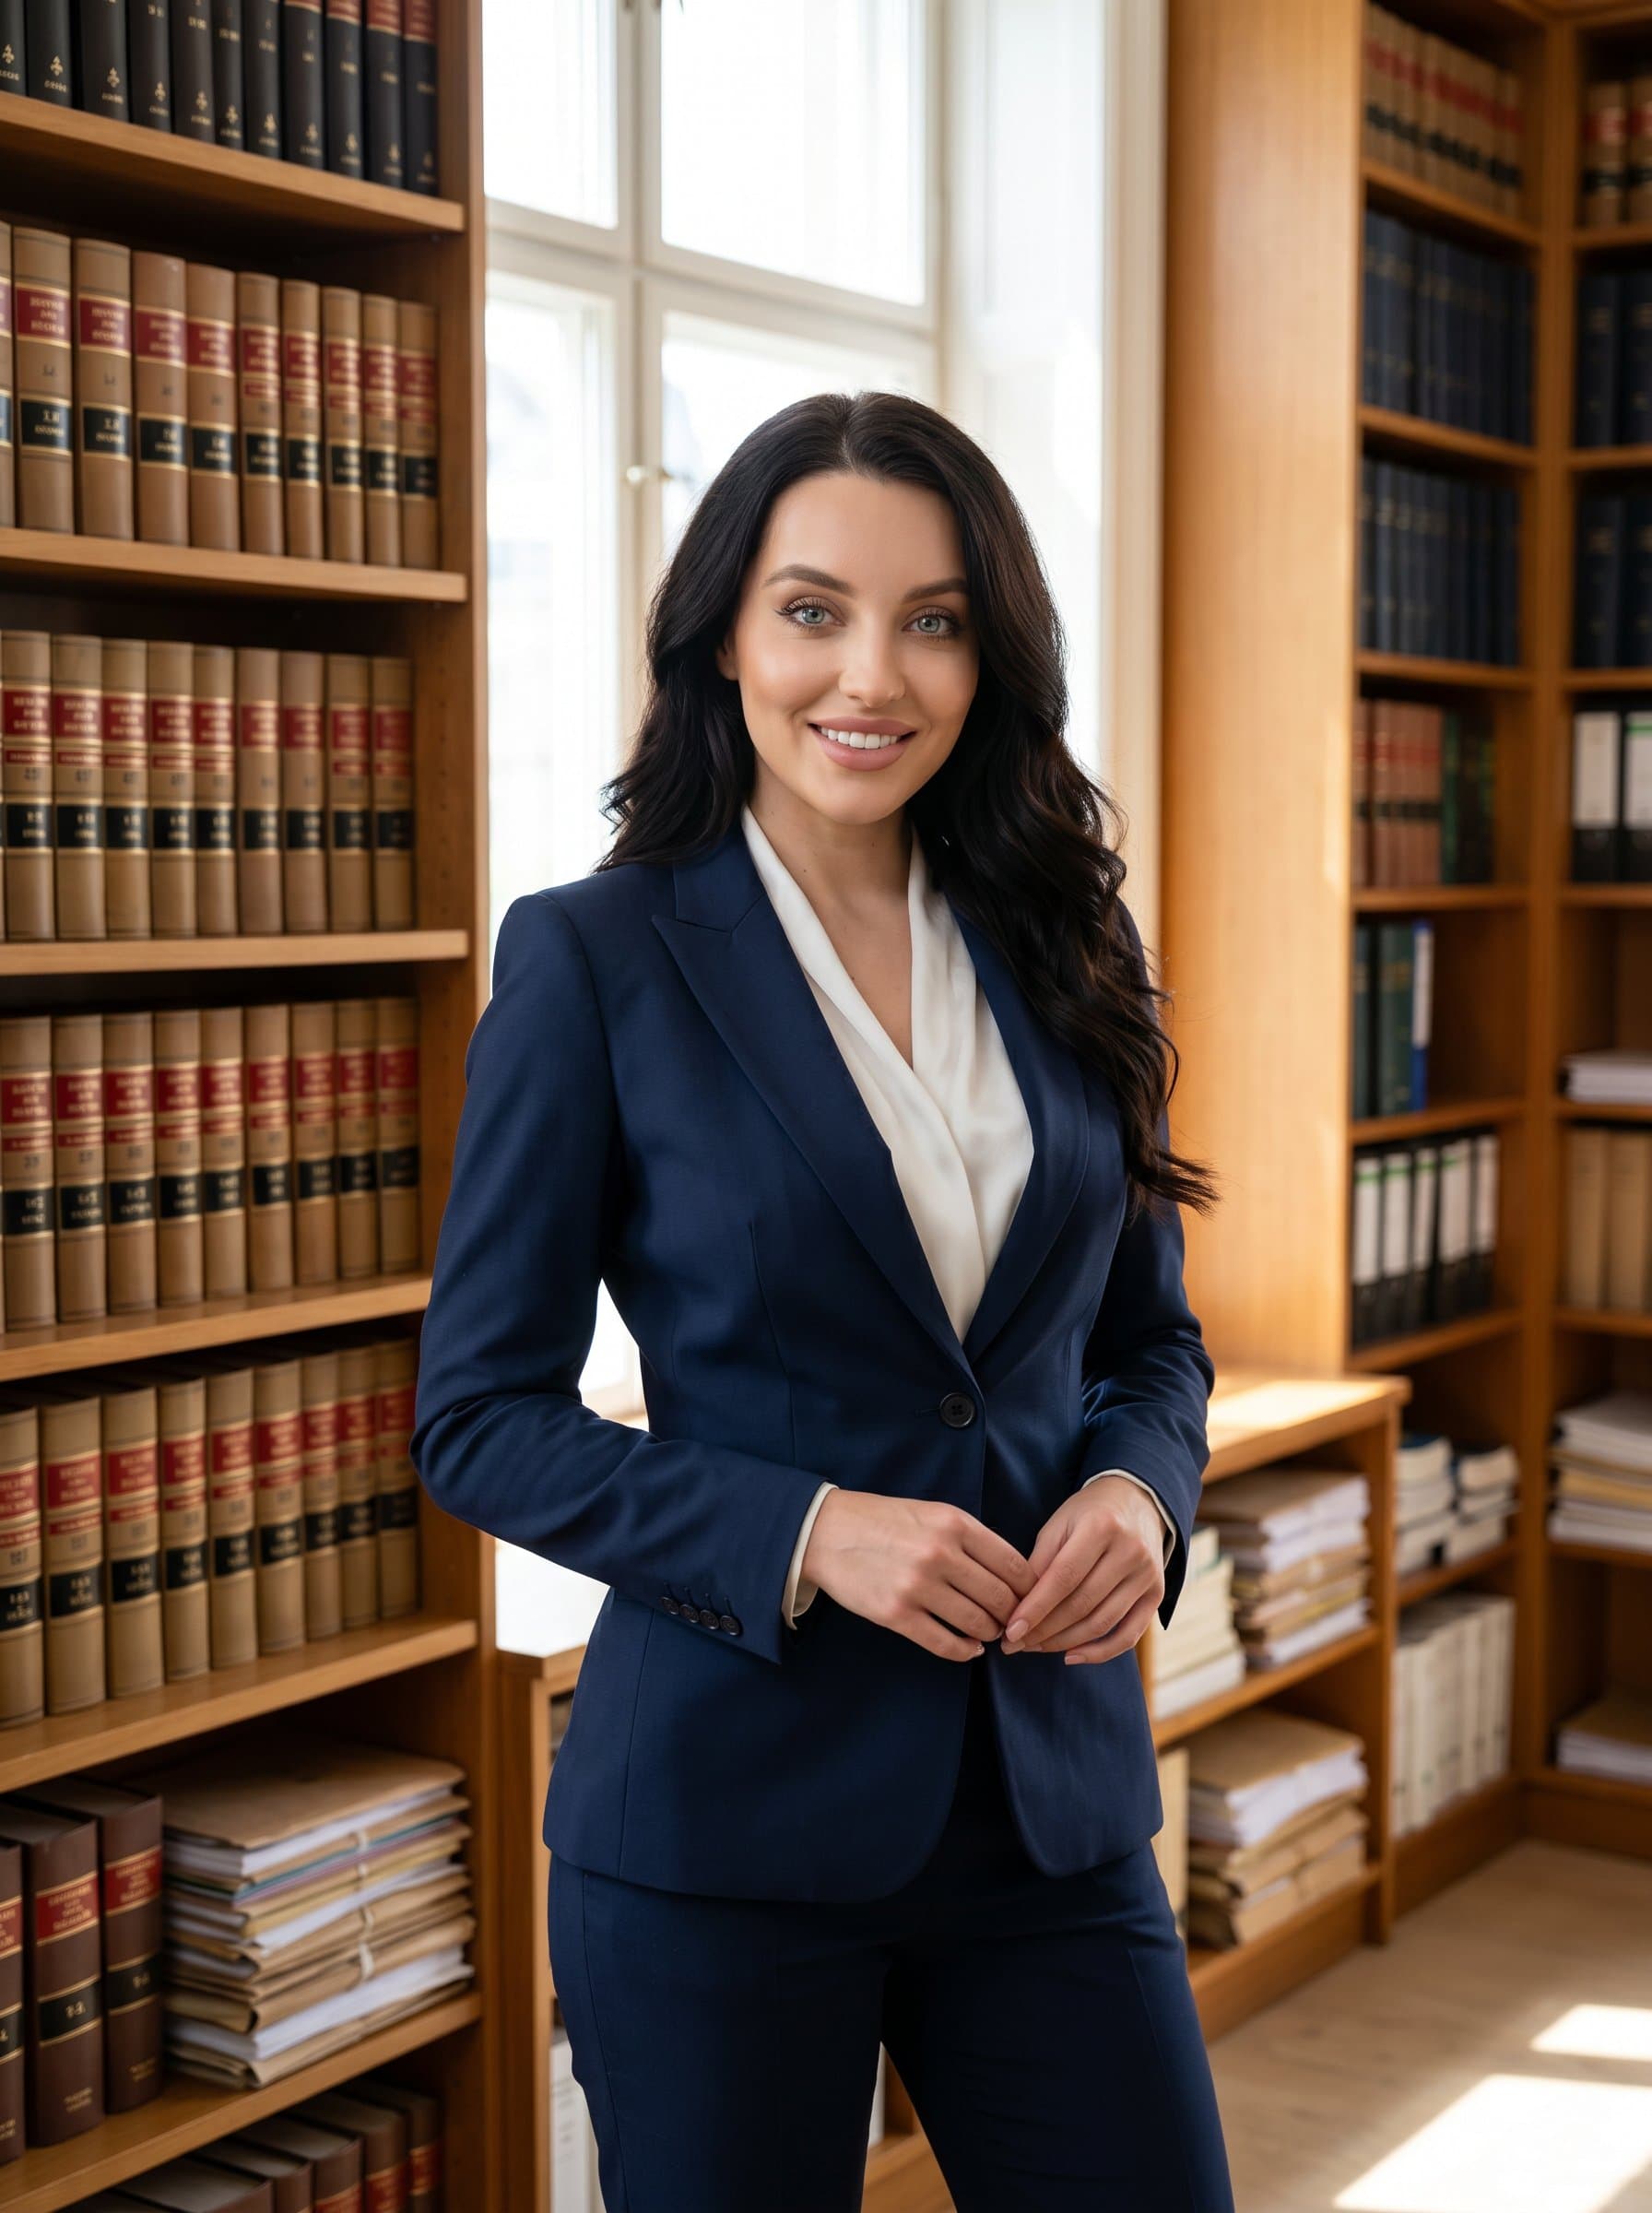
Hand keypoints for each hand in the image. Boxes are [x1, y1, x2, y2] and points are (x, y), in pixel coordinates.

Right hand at [800, 1490, 1037, 1661]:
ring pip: (976, 1623)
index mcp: (954, 1523)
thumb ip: (971, 1538)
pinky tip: (969, 1648)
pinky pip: (945, 1644)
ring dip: (990, 1633)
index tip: (1031, 1598)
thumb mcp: (933, 1512)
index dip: (1029, 1588)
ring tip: (989, 1633)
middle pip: (999, 1597)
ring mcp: (917, 1586)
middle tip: (1013, 1622)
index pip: (1013, 1564)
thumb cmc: (884, 1521)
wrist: (828, 1532)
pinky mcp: (897, 1614)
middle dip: (1012, 1615)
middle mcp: (940, 1553)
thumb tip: (1011, 1575)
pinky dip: (965, 1651)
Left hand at [999, 1474, 1165, 1664]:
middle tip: (1015, 1644)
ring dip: (1064, 1642)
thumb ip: (1040, 1562)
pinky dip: (1100, 1652)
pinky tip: (1071, 1656)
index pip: (1063, 1578)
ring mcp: (1147, 1574)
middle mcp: (1129, 1551)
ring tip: (1035, 1648)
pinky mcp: (1157, 1594)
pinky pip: (1129, 1634)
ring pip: (1102, 1623)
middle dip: (1044, 1630)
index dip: (1035, 1608)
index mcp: (1101, 1526)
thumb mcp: (1059, 1524)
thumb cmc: (1089, 1513)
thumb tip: (1018, 1607)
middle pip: (1081, 1604)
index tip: (1010, 1631)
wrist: (1138, 1501)